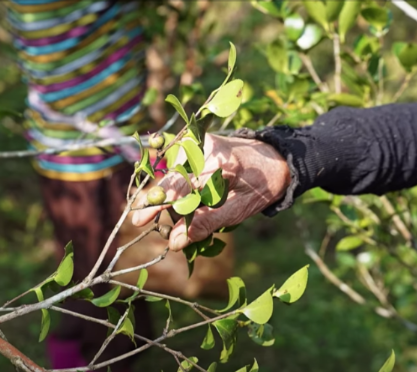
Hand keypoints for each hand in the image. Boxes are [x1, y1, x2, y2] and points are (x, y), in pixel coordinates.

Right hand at [132, 133, 290, 250]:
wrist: (276, 158)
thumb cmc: (261, 186)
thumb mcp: (239, 209)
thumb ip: (206, 223)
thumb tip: (175, 241)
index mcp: (220, 162)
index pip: (181, 186)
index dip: (160, 206)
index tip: (141, 221)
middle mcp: (205, 146)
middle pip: (171, 177)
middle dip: (157, 201)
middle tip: (140, 220)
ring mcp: (198, 142)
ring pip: (172, 172)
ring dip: (168, 195)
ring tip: (164, 213)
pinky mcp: (195, 143)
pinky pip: (177, 167)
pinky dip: (175, 185)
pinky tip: (174, 198)